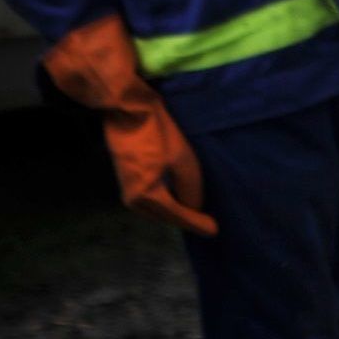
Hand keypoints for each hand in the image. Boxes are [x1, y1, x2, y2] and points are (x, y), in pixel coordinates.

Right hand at [41, 16, 217, 236]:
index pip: (177, 215)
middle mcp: (134, 199)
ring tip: (195, 215)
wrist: (124, 108)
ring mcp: (127, 189)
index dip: (197, 223)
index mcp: (147, 195)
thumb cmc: (155, 130)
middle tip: (207, 225)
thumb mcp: (181, 158)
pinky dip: (163, 203)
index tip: (215, 231)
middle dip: (185, 220)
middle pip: (165, 216)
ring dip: (174, 213)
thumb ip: (189, 186)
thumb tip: (194, 206)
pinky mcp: (126, 179)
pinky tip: (176, 199)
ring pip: (156, 210)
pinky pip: (149, 199)